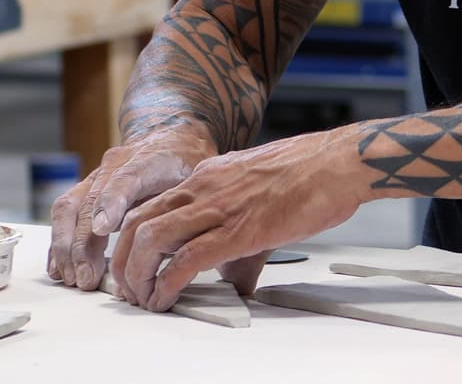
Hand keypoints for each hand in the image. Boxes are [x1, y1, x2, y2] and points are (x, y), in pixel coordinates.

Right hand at [47, 124, 214, 291]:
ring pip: (69, 206)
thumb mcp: (201, 176)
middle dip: (83, 242)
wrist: (173, 137)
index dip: (112, 202)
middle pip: (90, 199)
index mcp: (151, 158)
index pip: (127, 178)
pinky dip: (59, 241)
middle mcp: (116, 163)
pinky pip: (64, 212)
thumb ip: (193, 200)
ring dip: (66, 246)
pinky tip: (60, 267)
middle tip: (87, 277)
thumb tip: (192, 239)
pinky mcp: (87, 188)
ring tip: (73, 278)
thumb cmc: (188, 163)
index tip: (103, 229)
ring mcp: (97, 175)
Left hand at [111, 126, 367, 311]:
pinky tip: (166, 299)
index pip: (149, 206)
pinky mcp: (237, 231)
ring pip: (151, 240)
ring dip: (137, 276)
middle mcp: (203, 187)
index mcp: (206, 177)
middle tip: (128, 289)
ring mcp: (218, 207)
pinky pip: (186, 260)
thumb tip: (232, 279)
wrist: (338, 163)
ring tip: (142, 298)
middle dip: (122, 262)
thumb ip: (237, 237)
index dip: (130, 241)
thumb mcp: (258, 197)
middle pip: (137, 223)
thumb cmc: (309, 175)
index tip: (130, 266)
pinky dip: (167, 284)